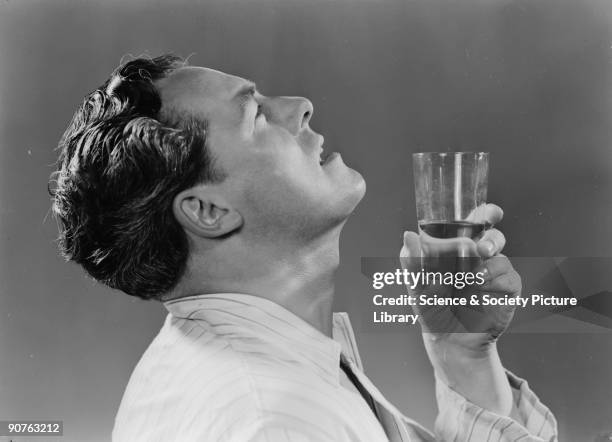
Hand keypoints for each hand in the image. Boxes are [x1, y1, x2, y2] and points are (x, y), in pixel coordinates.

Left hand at [399, 204, 520, 413]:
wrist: (448, 341)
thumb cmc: (431, 309)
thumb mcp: (416, 285)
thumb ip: (412, 260)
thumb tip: (408, 235)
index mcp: (456, 249)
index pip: (471, 223)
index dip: (482, 212)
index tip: (489, 211)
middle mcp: (477, 257)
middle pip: (492, 233)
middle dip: (492, 233)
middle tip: (482, 245)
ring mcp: (492, 272)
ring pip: (500, 253)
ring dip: (490, 258)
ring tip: (473, 274)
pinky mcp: (506, 289)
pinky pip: (509, 275)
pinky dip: (496, 279)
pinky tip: (481, 288)